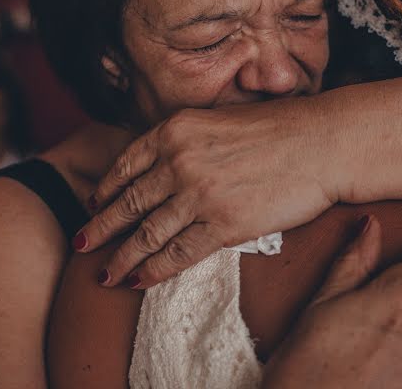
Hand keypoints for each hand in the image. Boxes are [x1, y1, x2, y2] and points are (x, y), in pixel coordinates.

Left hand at [73, 103, 338, 287]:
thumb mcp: (219, 119)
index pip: (126, 164)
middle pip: (127, 202)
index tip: (95, 202)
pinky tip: (138, 281)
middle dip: (101, 226)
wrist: (320, 143)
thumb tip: (167, 165)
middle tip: (82, 242)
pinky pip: (178, 254)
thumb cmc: (281, 128)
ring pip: (146, 234)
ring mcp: (198, 195)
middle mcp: (179, 161)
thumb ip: (188, 141)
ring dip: (121, 257)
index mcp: (175, 130)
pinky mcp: (222, 225)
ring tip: (103, 274)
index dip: (106, 188)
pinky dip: (153, 271)